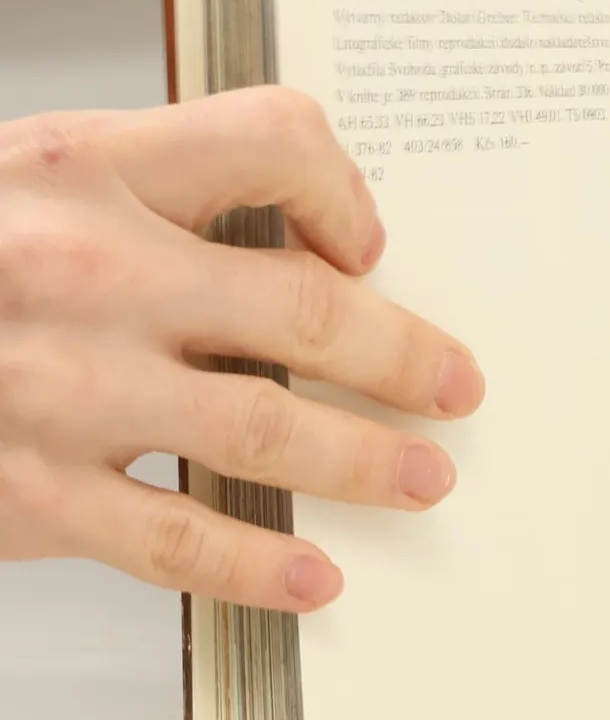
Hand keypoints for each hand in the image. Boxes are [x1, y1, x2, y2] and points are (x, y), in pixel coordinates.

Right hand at [0, 90, 484, 612]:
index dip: (344, 193)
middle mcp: (84, 270)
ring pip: (267, 429)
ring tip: (423, 477)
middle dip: (404, 356)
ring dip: (366, 459)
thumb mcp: (20, 181)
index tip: (372, 247)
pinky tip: (312, 578)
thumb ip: (142, 192)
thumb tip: (295, 244)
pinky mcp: (24, 493)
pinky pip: (173, 537)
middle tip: (457, 384)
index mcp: (86, 168)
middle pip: (304, 309)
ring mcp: (57, 388)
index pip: (275, 141)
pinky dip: (257, 565)